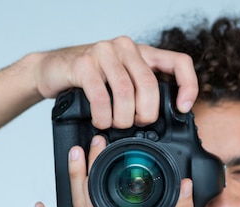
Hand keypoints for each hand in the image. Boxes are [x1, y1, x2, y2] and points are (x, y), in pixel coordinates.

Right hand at [32, 36, 197, 129]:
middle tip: (136, 124)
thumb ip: (139, 91)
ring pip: (125, 92)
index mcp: (141, 52)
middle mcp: (125, 47)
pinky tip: (100, 121)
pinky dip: (103, 116)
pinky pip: (101, 96)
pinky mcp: (83, 64)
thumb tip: (159, 120)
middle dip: (146, 113)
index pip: (178, 62)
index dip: (188, 86)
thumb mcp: (119, 82)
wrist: (51, 69)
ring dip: (122, 118)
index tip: (182, 108)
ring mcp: (103, 53)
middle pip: (149, 85)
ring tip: (115, 125)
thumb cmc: (88, 80)